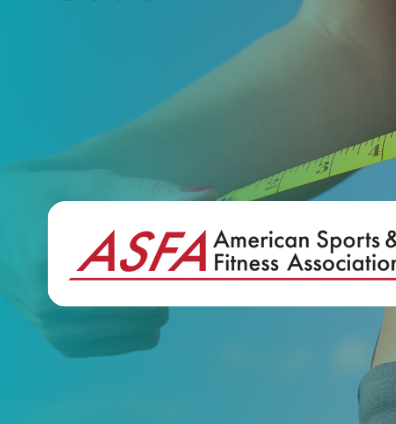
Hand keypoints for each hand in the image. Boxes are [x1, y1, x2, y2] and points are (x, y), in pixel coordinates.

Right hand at [0, 163, 215, 356]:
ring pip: (155, 319)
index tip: (200, 234)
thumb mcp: (97, 186)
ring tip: (138, 264)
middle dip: (172, 270)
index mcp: (62, 254)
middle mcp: (54, 297)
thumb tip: (209, 197)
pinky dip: (146, 316)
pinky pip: (139, 339)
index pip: (154, 266)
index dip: (186, 250)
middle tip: (165, 246)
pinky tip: (128, 288)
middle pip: (159, 295)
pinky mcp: (63, 343)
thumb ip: (154, 193)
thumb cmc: (52, 197)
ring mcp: (56, 326)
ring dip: (161, 293)